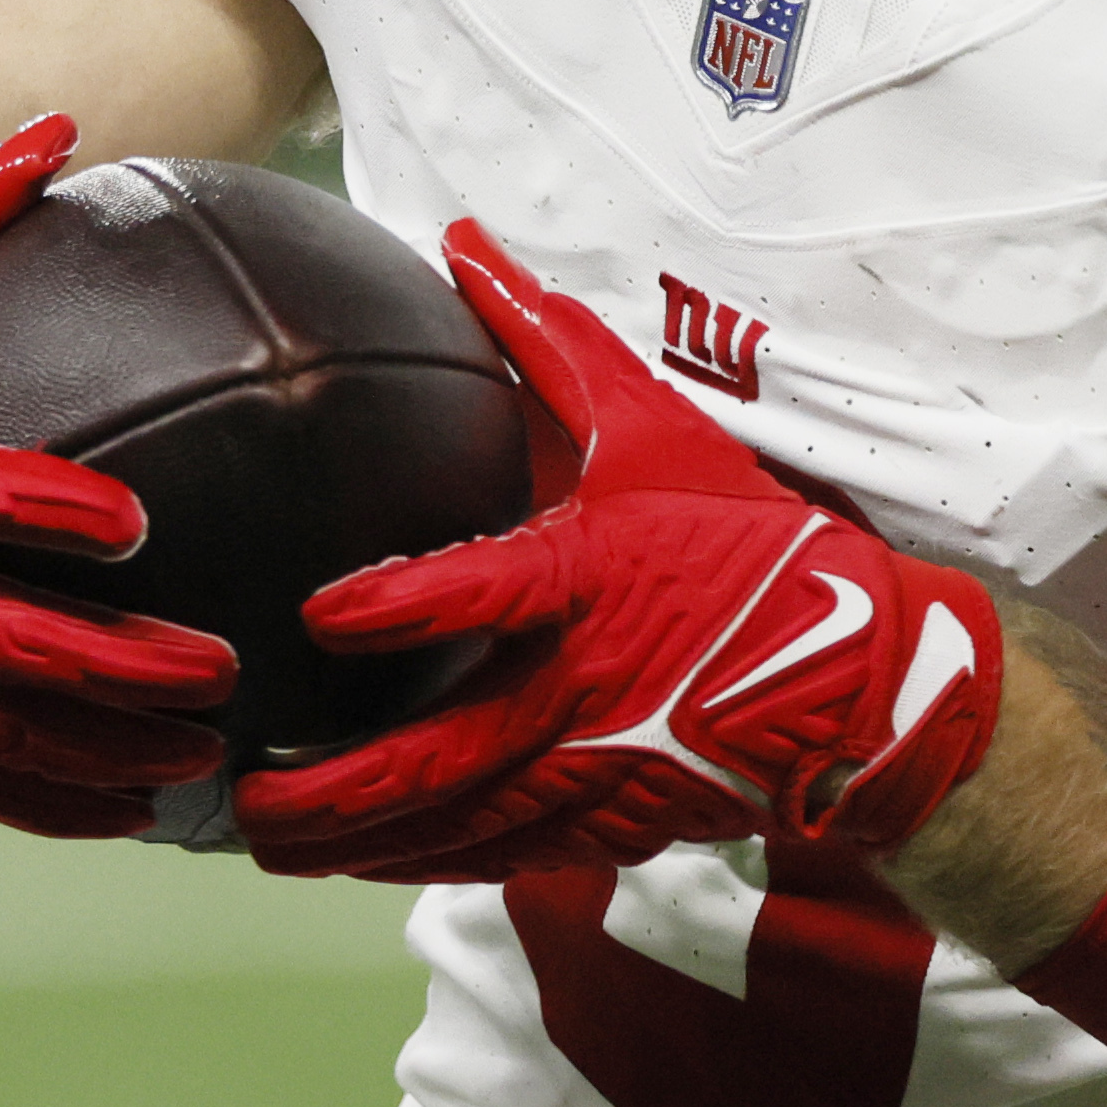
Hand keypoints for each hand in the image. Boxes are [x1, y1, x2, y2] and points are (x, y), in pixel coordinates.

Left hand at [230, 225, 1004, 881]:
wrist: (855, 674)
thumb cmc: (742, 540)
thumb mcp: (650, 427)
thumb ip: (547, 341)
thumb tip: (463, 242)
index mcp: (593, 575)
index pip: (493, 588)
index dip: (409, 603)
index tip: (322, 612)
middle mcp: (586, 680)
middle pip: (448, 751)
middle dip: (341, 785)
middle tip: (251, 790)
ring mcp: (598, 765)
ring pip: (460, 823)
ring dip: (361, 841)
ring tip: (273, 845)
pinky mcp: (612, 819)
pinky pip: (502, 854)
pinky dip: (424, 863)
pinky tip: (360, 863)